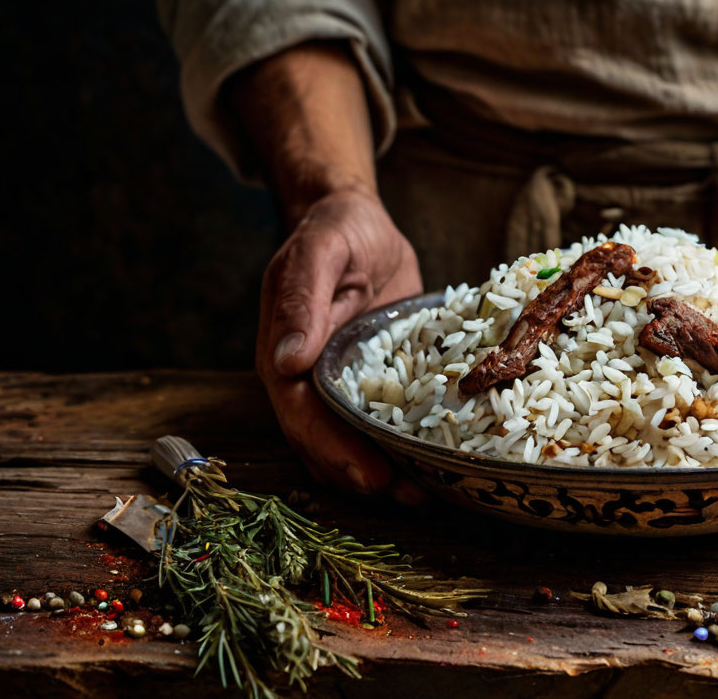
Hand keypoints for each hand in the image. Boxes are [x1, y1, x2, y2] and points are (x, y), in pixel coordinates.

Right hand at [231, 42, 426, 501]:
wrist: (359, 223)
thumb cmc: (336, 230)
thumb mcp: (322, 250)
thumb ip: (303, 300)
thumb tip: (288, 361)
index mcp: (284, 352)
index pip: (301, 415)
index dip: (332, 449)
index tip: (368, 474)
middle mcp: (307, 378)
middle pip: (323, 441)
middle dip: (361, 473)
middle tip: (407, 494)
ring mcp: (339, 384)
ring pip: (349, 441)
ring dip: (382, 470)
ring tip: (424, 492)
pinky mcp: (373, 381)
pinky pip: (380, 422)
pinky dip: (400, 446)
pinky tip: (433, 463)